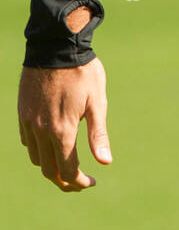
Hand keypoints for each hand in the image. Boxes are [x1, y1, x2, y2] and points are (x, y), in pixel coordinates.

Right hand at [18, 52, 111, 191]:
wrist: (56, 47)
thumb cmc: (82, 73)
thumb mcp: (97, 102)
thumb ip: (98, 135)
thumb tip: (105, 163)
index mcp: (62, 131)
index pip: (68, 170)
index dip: (80, 182)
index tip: (92, 182)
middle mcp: (41, 131)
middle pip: (49, 170)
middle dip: (64, 182)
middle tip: (80, 182)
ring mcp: (29, 122)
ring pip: (36, 158)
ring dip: (50, 167)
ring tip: (66, 165)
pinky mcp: (23, 113)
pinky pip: (27, 141)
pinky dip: (38, 150)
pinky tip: (51, 144)